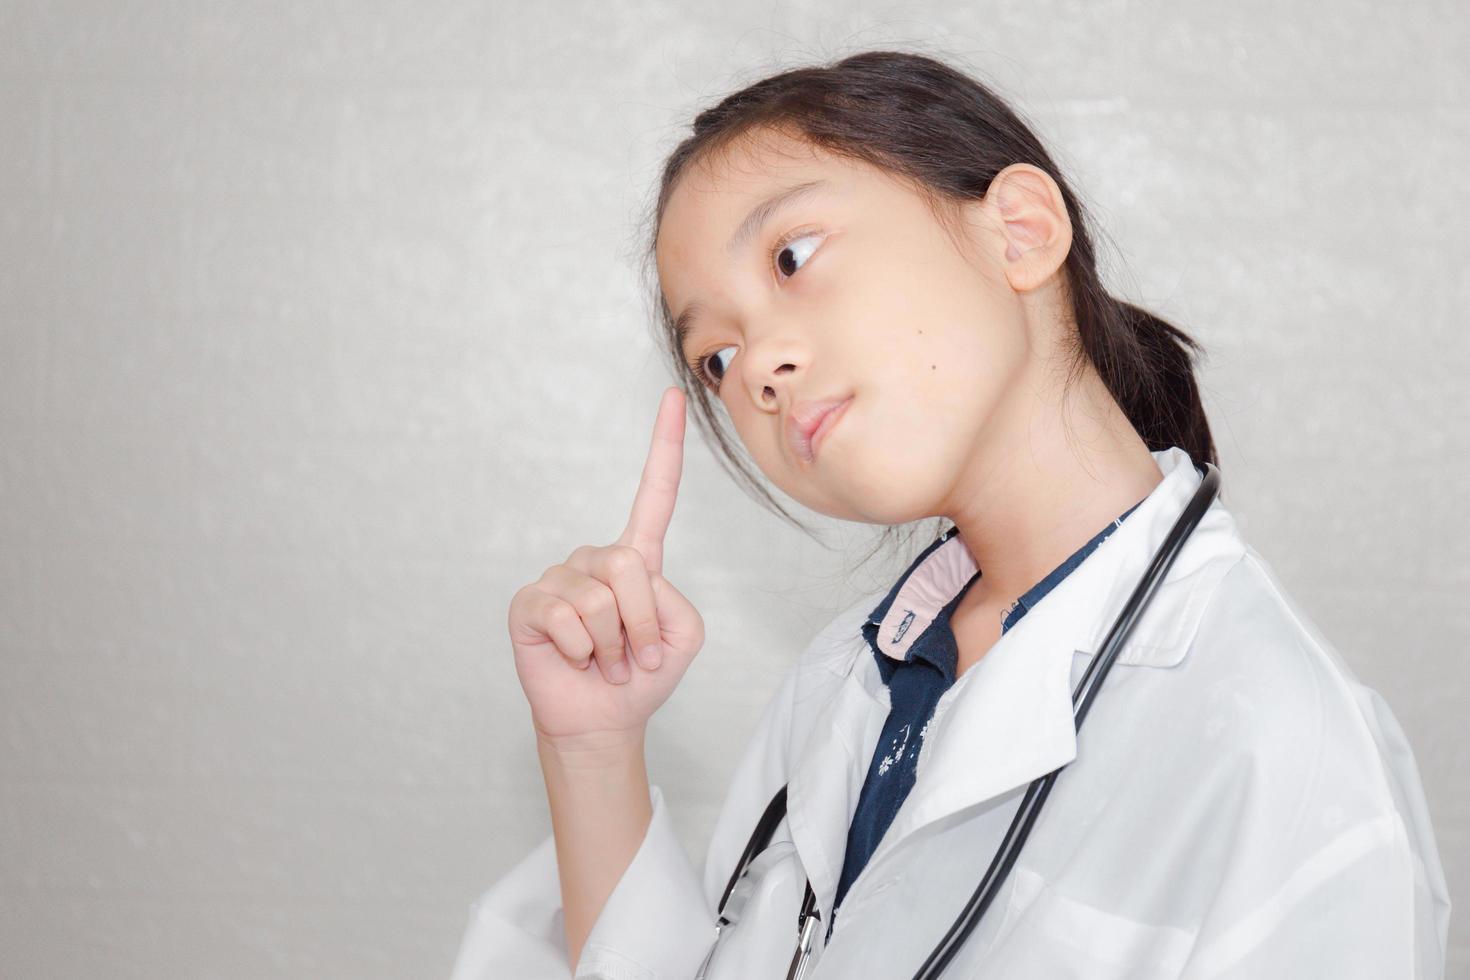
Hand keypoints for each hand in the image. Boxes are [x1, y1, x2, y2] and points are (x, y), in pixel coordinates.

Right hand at [506, 386, 704, 753]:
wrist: (604, 721)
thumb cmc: (642, 675)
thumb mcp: (682, 636)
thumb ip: (670, 601)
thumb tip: (622, 584)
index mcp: (638, 558)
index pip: (654, 494)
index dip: (666, 446)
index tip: (676, 396)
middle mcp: (596, 559)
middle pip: (628, 565)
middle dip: (642, 622)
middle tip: (636, 656)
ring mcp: (559, 578)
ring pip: (598, 598)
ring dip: (614, 646)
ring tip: (606, 662)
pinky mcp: (530, 604)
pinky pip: (565, 617)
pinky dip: (582, 650)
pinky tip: (576, 660)